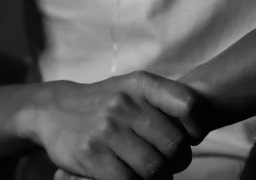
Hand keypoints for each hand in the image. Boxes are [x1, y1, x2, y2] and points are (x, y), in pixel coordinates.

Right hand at [35, 70, 209, 178]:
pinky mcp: (92, 155)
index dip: (198, 126)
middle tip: (171, 163)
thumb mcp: (133, 87)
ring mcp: (107, 129)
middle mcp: (125, 103)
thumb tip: (200, 125)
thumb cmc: (105, 101)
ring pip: (154, 168)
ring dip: (158, 178)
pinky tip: (131, 178)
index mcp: (141, 84)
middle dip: (178, 161)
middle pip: (175, 145)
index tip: (192, 136)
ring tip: (152, 174)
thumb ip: (164, 100)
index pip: (188, 104)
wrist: (55, 108)